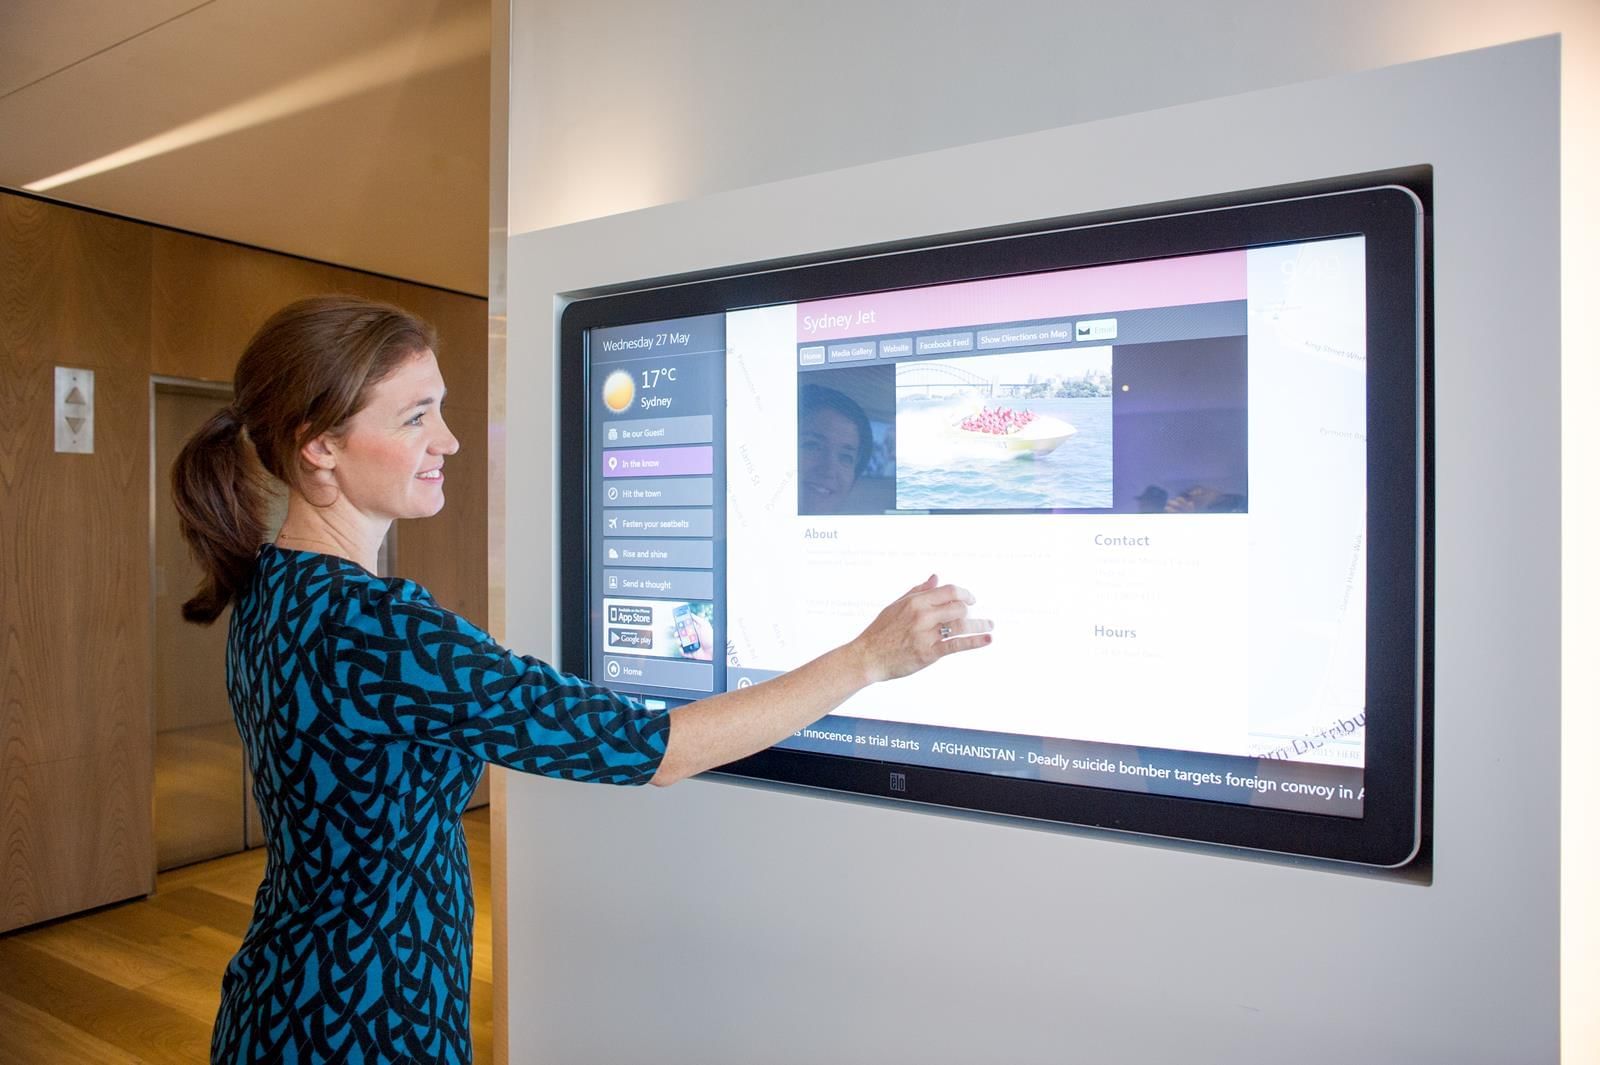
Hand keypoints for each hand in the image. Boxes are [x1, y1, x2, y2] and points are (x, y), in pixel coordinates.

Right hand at [850, 574, 992, 683]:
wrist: (867, 656)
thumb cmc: (880, 631)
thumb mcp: (896, 606)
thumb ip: (918, 592)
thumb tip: (935, 578)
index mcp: (915, 602)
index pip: (948, 591)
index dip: (964, 593)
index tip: (970, 599)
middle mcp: (922, 616)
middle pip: (958, 607)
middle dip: (970, 610)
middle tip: (976, 614)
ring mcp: (926, 634)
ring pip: (960, 624)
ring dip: (979, 624)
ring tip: (989, 626)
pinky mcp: (928, 653)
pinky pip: (956, 644)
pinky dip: (975, 641)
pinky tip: (987, 639)